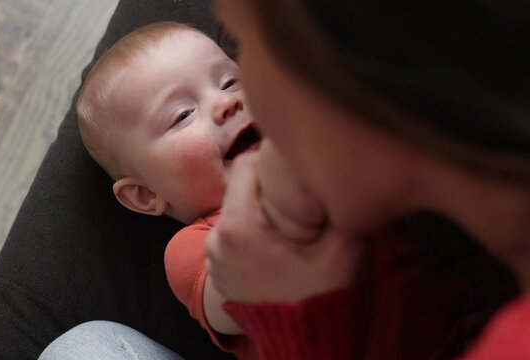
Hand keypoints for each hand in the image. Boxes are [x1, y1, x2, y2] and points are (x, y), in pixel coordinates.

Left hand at [206, 153, 362, 302]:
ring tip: (285, 216)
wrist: (301, 344)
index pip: (244, 165)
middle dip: (264, 184)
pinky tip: (272, 239)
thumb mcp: (342, 252)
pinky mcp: (217, 271)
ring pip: (233, 210)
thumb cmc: (319, 298)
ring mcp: (213, 257)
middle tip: (293, 191)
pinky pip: (229, 234)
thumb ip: (343, 210)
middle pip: (238, 188)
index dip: (269, 160)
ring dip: (256, 206)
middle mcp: (216, 238)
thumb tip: (343, 178)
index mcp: (239, 226)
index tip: (292, 168)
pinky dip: (247, 229)